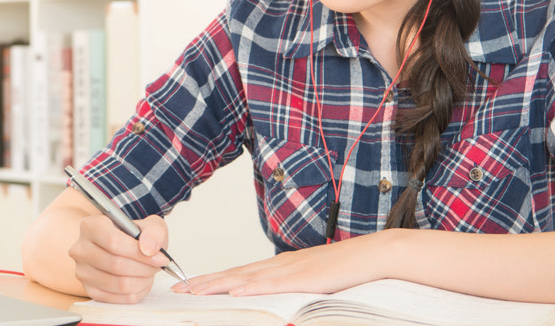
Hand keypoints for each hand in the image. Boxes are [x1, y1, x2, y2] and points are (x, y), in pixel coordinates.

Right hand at [68, 213, 171, 302]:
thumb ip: (154, 232)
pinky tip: (140, 282)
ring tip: (149, 273)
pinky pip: (117, 298)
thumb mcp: (150, 225)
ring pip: (118, 284)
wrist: (124, 247)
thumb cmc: (134, 236)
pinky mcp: (89, 289)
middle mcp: (81, 249)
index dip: (140, 253)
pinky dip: (135, 293)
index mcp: (91, 226)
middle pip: (116, 264)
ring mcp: (82, 271)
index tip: (160, 257)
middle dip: (144, 268)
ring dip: (142, 281)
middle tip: (157, 266)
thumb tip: (149, 249)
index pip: (114, 242)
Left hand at [173, 231, 389, 296]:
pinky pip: (275, 284)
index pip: (240, 272)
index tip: (190, 285)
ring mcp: (293, 270)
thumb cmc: (348, 269)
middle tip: (178, 288)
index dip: (213, 279)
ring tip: (196, 290)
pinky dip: (254, 287)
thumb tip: (273, 301)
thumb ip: (292, 288)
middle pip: (236, 273)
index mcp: (281, 266)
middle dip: (205, 281)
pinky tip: (237, 290)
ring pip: (248, 277)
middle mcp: (281, 264)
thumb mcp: (313, 281)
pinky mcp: (306, 278)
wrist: (376, 254)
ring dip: (220, 284)